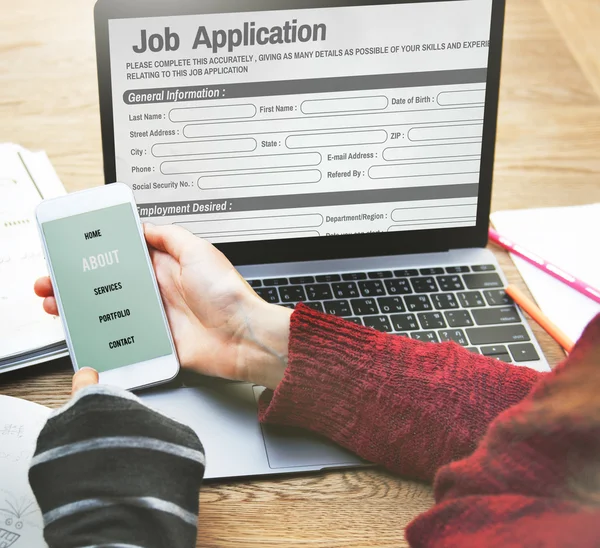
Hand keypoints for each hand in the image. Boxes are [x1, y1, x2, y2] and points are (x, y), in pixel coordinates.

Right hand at [34, 224, 291, 388]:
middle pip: (111, 284)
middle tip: (54, 281)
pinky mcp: (156, 342)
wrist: (243, 338)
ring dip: (83, 308)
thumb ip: (170, 236)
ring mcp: (156, 318)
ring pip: (111, 310)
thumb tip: (143, 225)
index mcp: (167, 266)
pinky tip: (84, 332)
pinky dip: (103, 336)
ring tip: (58, 304)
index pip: (125, 256)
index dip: (99, 254)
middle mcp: (159, 291)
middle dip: (81, 282)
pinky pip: (124, 338)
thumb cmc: (227, 294)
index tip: (74, 252)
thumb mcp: (199, 251)